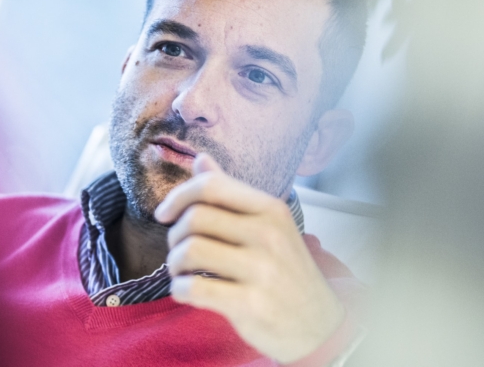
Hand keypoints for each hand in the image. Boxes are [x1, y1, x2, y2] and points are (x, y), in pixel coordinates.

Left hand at [154, 153, 344, 363]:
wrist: (319, 324)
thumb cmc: (284, 269)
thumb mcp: (267, 225)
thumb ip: (230, 193)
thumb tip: (200, 159)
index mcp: (270, 209)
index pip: (211, 186)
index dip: (178, 197)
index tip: (164, 214)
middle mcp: (268, 235)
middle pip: (195, 218)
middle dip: (174, 235)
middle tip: (179, 251)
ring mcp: (262, 270)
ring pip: (191, 251)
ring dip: (174, 264)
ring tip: (182, 272)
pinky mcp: (251, 304)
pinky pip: (194, 288)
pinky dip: (179, 290)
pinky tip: (186, 292)